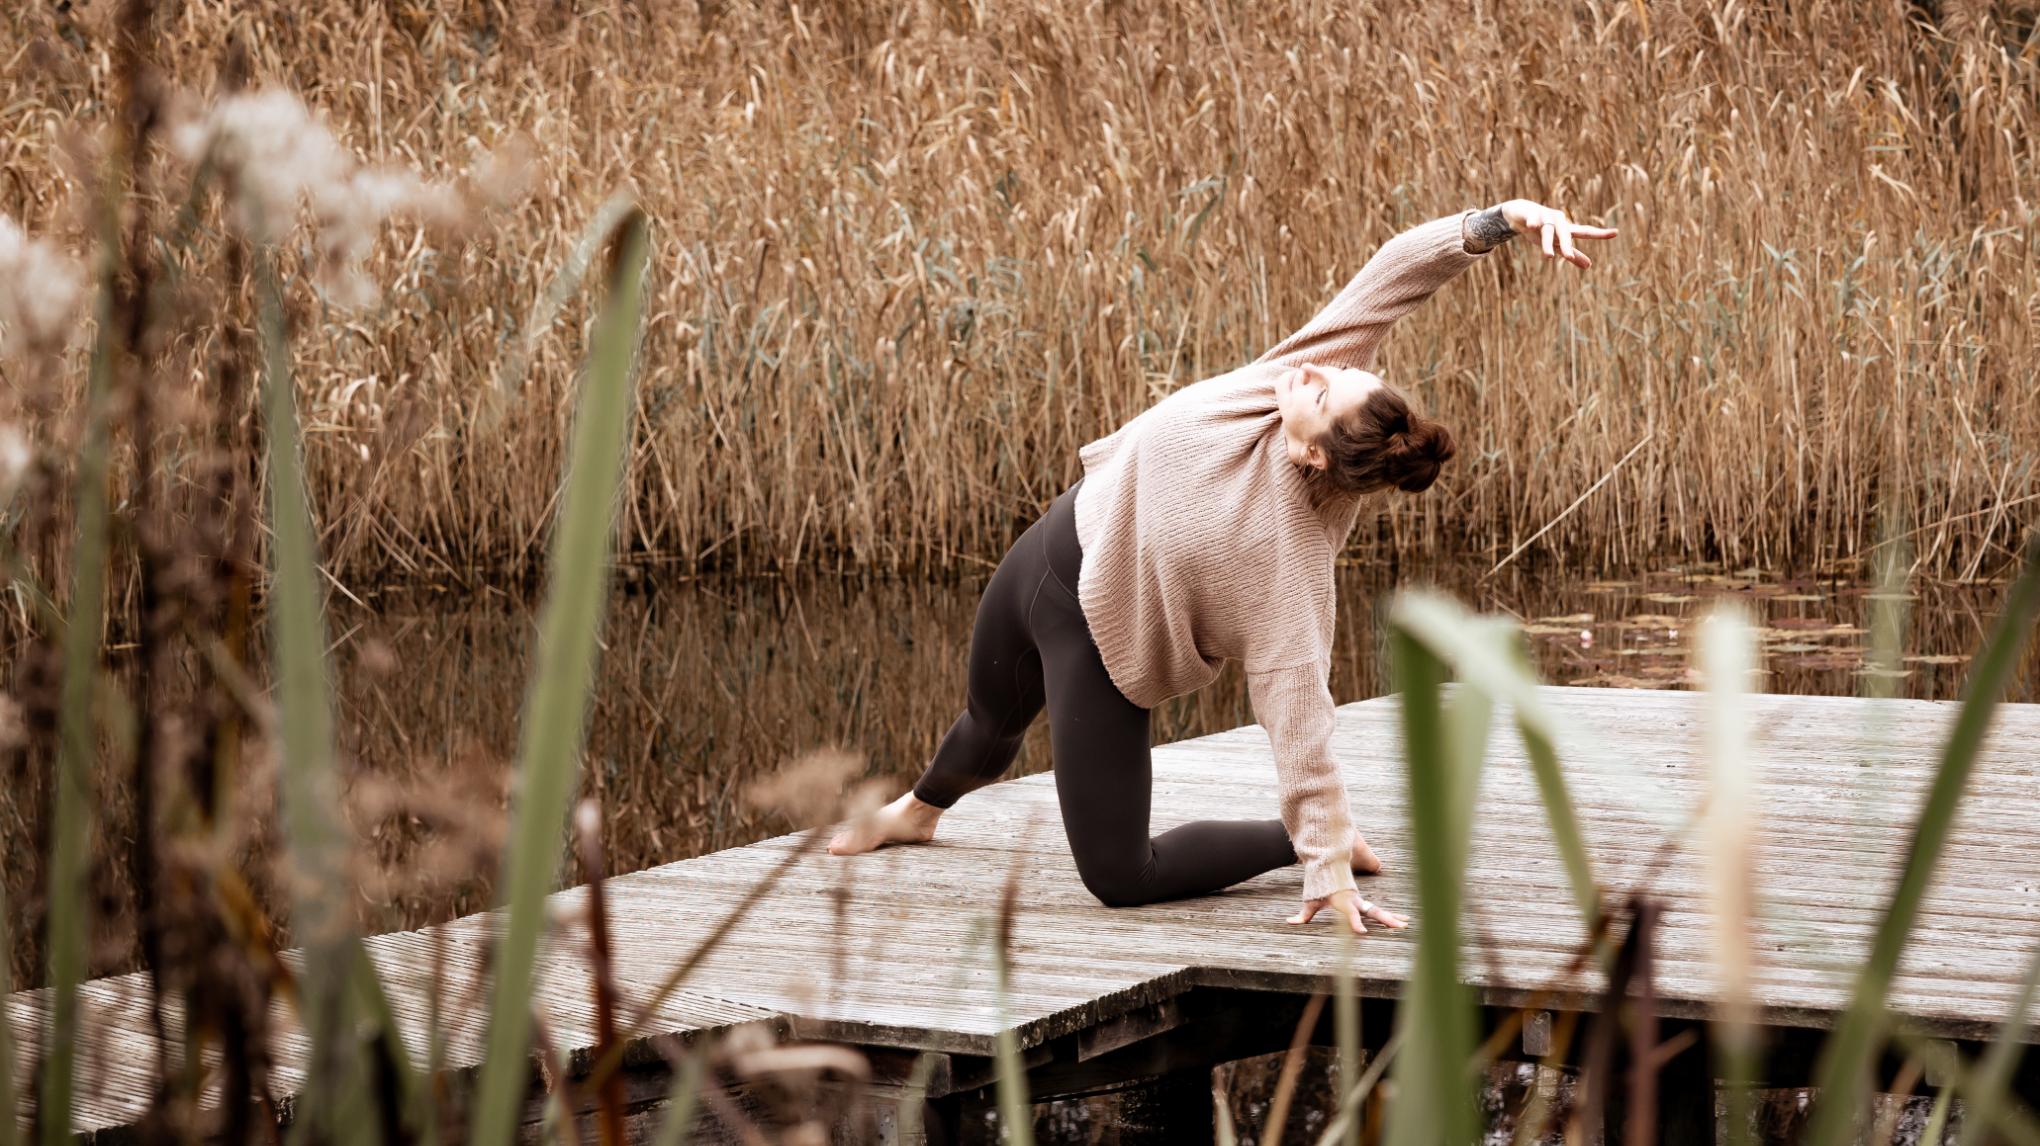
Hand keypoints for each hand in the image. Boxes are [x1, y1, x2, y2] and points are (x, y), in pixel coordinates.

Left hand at [1287, 888, 1408, 933]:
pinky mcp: (1363, 902)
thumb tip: (1289, 922)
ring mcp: (1361, 901)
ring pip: (1378, 910)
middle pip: (1372, 911)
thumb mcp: (1310, 901)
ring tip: (1406, 925)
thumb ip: (1303, 914)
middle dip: (1385, 920)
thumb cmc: (1318, 888)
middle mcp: (1355, 901)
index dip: (1355, 923)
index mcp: (1343, 902)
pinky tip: (1403, 921)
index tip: (1362, 933)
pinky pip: (1378, 910)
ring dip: (1392, 917)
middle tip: (1399, 927)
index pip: (1350, 914)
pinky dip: (1391, 915)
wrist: (1327, 867)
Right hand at [1496, 199, 1617, 268]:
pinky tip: (1533, 226)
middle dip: (1567, 245)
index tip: (1616, 233)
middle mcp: (1558, 221)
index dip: (1600, 234)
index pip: (1585, 232)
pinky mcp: (1530, 215)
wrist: (1520, 213)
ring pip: (1547, 231)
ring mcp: (1544, 217)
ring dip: (1547, 243)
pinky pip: (1532, 220)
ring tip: (1548, 256)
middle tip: (1569, 257)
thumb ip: (1573, 255)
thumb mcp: (1557, 244)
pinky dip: (1533, 223)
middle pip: (1565, 233)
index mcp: (1567, 229)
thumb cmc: (1542, 230)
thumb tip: (1590, 266)